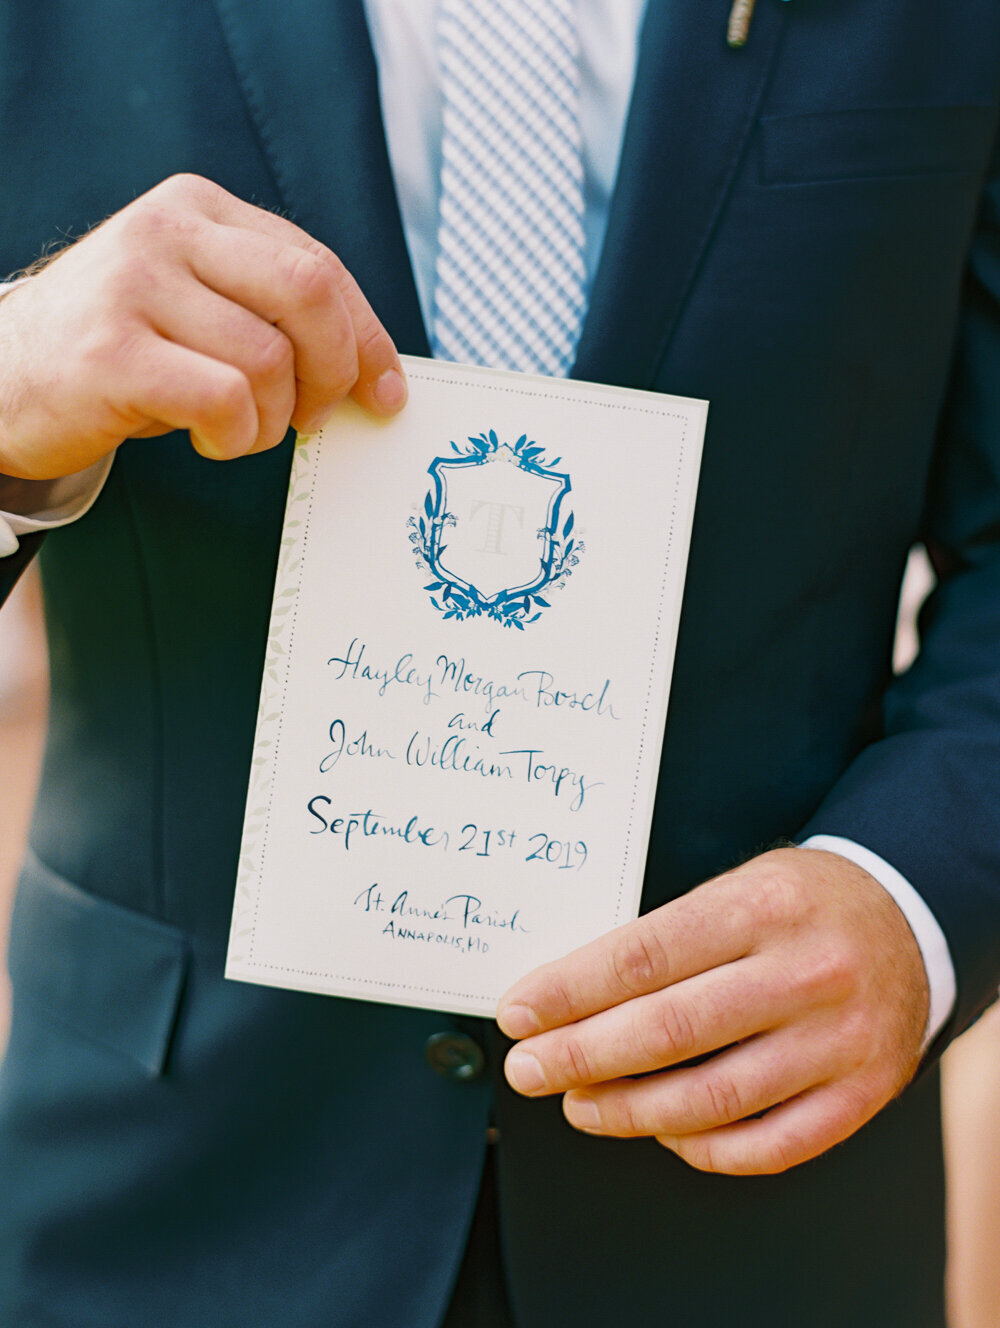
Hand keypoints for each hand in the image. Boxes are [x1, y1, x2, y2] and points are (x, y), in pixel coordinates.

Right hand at [0, 174, 405, 479]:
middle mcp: (167, 232)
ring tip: (240, 432)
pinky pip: (224, 400)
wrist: (4, 376)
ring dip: (272, 420)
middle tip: (313, 418)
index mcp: (199, 209)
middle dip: (335, 371)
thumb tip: (372, 372)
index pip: (318, 265)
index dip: (365, 337)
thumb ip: (272, 315)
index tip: (385, 393)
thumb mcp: (198, 307)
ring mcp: (134, 286)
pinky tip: (209, 439)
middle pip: (309, 293)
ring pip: (269, 360)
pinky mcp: (111, 352)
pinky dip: (236, 437)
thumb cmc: (125, 351)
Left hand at [497, 847, 928, 1173]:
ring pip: (712, 1099)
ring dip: (628, 1111)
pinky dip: (702, 1148)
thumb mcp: (735, 888)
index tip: (519, 1013)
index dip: (568, 991)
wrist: (908, 920)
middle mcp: (805, 974)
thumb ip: (666, 939)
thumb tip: (569, 998)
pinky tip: (662, 1131)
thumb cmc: (796, 904)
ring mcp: (839, 1040)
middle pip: (668, 1031)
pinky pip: (768, 1146)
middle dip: (580, 1056)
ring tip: (580, 1105)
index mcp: (761, 908)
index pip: (642, 957)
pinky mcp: (861, 1093)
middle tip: (529, 1069)